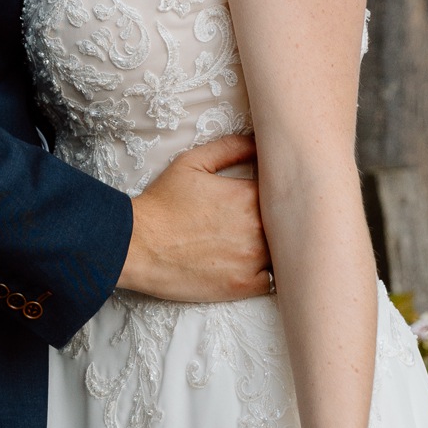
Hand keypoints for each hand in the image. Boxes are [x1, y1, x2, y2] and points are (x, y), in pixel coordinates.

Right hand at [118, 135, 269, 300]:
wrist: (137, 245)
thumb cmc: (163, 203)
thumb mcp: (192, 163)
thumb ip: (231, 148)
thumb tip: (259, 141)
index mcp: (248, 196)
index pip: (285, 190)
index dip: (282, 191)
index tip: (274, 193)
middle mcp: (256, 228)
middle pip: (290, 223)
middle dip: (283, 219)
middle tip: (273, 218)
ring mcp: (252, 260)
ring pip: (284, 252)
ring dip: (279, 246)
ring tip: (262, 240)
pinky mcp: (243, 286)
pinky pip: (272, 280)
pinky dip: (267, 272)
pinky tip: (253, 263)